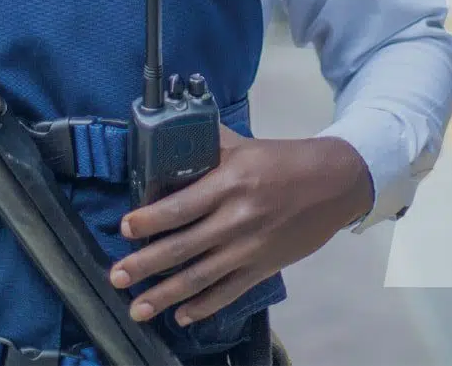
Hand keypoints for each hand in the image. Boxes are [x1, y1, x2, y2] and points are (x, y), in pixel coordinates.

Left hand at [108, 129, 373, 327]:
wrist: (335, 183)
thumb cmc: (284, 160)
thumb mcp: (244, 145)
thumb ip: (208, 145)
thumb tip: (169, 135)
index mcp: (230, 183)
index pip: (182, 206)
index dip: (151, 219)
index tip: (125, 229)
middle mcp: (237, 218)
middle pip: (184, 247)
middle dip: (146, 264)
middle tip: (116, 276)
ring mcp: (250, 247)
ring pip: (201, 276)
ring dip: (166, 295)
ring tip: (138, 309)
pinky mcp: (264, 267)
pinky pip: (229, 292)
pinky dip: (205, 307)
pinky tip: (182, 316)